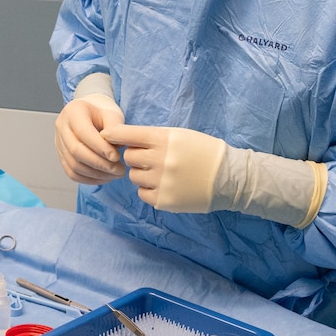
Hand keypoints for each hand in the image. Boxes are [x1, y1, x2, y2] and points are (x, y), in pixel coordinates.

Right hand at [55, 95, 127, 184]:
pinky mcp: (62, 156)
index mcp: (73, 112)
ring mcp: (59, 143)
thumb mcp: (112, 114)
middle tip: (119, 169)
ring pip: (74, 165)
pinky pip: (72, 173)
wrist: (90, 114)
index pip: (83, 132)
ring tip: (115, 174)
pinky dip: (89, 179)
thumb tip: (116, 148)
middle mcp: (62, 127)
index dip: (100, 147)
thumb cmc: (102, 113)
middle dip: (100, 164)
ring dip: (96, 174)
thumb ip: (115, 128)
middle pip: (76, 151)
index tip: (116, 157)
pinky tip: (104, 177)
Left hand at [109, 124, 326, 226]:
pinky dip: (149, 190)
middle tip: (151, 159)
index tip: (105, 135)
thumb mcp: (180, 135)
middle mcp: (161, 160)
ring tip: (162, 173)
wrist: (229, 178)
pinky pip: (143, 193)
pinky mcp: (164, 200)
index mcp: (165, 140)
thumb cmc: (203, 152)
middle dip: (136, 157)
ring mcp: (162, 182)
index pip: (128, 134)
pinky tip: (166, 186)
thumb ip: (153, 137)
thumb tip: (122, 139)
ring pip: (134, 176)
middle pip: (129, 157)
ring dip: (143, 174)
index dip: (114, 134)